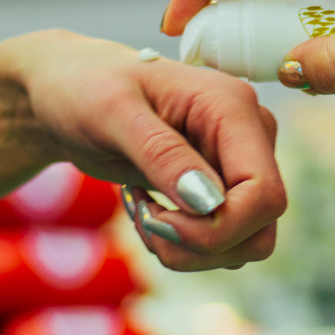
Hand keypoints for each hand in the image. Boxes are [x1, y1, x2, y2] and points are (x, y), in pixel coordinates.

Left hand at [8, 31, 285, 271]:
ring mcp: (239, 164)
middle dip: (198, 243)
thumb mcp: (111, 112)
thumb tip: (209, 203)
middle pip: (258, 227)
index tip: (158, 219)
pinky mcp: (224, 187)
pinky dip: (183, 243)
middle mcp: (249, 136)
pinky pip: (223, 241)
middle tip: (143, 218)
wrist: (69, 92)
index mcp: (232, 107)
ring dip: (187, 247)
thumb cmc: (85, 87)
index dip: (218, 228)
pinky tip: (149, 209)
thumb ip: (161, 154)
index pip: (265, 195)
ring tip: (141, 211)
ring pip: (244, 243)